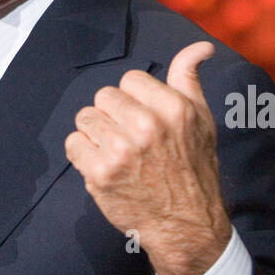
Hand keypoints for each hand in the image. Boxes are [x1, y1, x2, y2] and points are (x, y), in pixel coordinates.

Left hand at [64, 41, 231, 274]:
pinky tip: (104, 166)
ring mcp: (120, 150)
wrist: (187, 226)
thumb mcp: (202, 120)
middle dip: (113, 115)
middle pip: (103, 96)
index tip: (143, 118)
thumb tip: (200, 48)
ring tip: (117, 152)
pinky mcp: (99, 173)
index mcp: (173, 108)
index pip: (129, 79)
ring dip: (96, 134)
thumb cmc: (194, 170)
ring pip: (85, 118)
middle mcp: (146, 126)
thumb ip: (190, 80)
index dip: (134, 98)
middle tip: (129, 138)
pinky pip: (73, 144)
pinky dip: (83, 155)